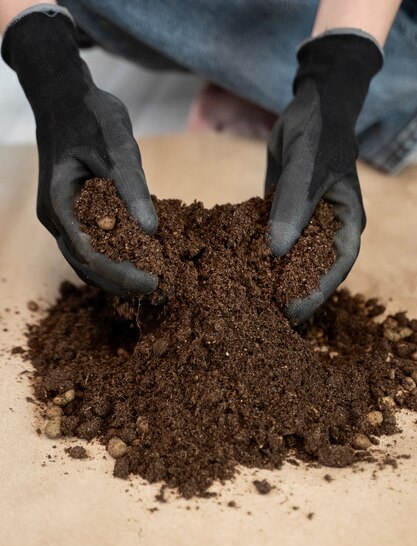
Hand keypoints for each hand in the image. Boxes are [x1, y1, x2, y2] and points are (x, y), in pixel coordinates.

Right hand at [2, 6, 156, 295]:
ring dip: (115, 274)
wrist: (65, 96)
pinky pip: (90, 244)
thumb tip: (152, 230)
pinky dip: (112, 256)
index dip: (121, 274)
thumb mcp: (117, 147)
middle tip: (157, 289)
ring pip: (85, 259)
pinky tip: (137, 259)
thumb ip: (132, 189)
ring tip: (149, 282)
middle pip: (85, 265)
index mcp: (60, 204)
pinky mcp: (72, 212)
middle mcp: (55, 217)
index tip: (153, 282)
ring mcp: (61, 216)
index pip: (88, 254)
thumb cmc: (89, 116)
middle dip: (120, 281)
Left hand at [265, 32, 382, 324]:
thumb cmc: (319, 133)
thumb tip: (277, 251)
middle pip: (313, 269)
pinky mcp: (284, 215)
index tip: (293, 313)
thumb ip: (292, 208)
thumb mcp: (307, 168)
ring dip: (273, 278)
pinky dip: (258, 254)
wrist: (308, 109)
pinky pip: (272, 239)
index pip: (337, 266)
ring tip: (251, 303)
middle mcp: (327, 228)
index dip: (317, 292)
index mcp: (346, 221)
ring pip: (291, 258)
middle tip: (267, 319)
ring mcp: (305, 223)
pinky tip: (237, 270)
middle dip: (292, 294)